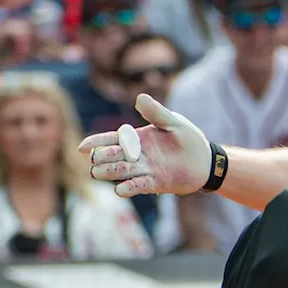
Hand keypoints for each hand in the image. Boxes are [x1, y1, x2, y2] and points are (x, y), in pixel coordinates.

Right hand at [79, 93, 212, 197]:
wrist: (205, 159)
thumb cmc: (188, 138)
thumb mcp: (173, 122)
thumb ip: (156, 112)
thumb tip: (140, 97)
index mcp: (136, 138)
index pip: (111, 139)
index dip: (96, 143)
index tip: (82, 147)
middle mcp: (137, 155)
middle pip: (113, 157)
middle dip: (103, 158)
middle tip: (95, 159)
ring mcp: (145, 169)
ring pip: (123, 171)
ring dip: (111, 172)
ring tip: (98, 173)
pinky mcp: (156, 182)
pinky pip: (140, 185)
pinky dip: (130, 187)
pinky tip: (120, 190)